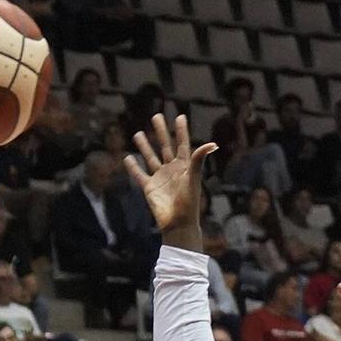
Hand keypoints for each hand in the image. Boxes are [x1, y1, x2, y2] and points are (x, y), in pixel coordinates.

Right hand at [125, 114, 217, 240]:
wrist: (178, 224)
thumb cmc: (189, 203)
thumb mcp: (194, 178)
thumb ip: (199, 159)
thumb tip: (213, 144)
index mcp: (184, 167)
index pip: (183, 144)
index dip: (181, 131)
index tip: (180, 116)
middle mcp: (171, 170)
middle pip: (165, 146)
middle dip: (161, 132)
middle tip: (156, 116)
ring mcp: (160, 178)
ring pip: (150, 158)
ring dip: (144, 146)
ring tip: (138, 133)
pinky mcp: (149, 188)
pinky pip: (139, 175)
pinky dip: (133, 167)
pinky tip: (127, 157)